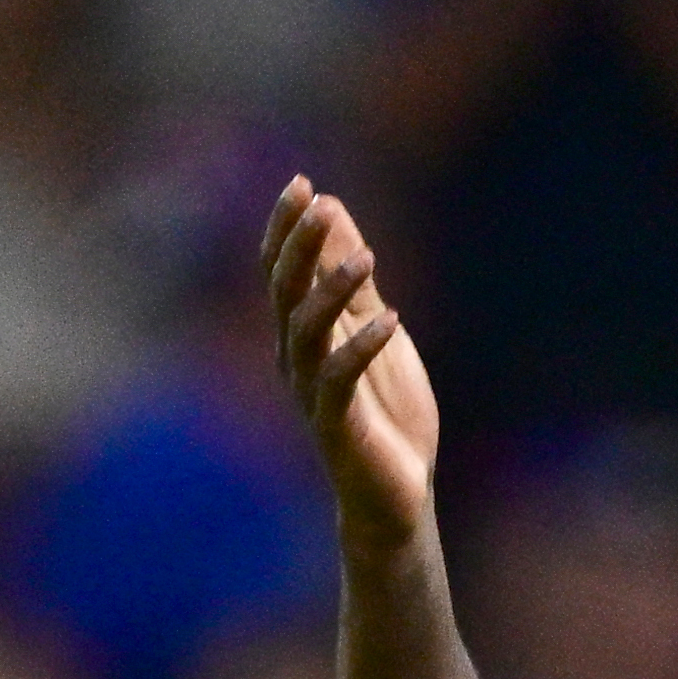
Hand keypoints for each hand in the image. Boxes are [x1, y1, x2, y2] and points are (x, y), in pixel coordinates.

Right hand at [261, 177, 438, 552]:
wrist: (396, 494)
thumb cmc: (385, 413)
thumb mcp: (374, 331)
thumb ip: (353, 281)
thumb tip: (334, 212)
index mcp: (301, 335)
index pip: (281, 271)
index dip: (285, 228)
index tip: (302, 184)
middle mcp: (295, 360)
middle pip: (284, 292)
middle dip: (298, 246)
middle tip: (318, 205)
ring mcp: (312, 393)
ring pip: (306, 332)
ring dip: (333, 290)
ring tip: (369, 257)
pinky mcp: (336, 426)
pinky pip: (339, 380)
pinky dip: (364, 347)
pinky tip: (392, 319)